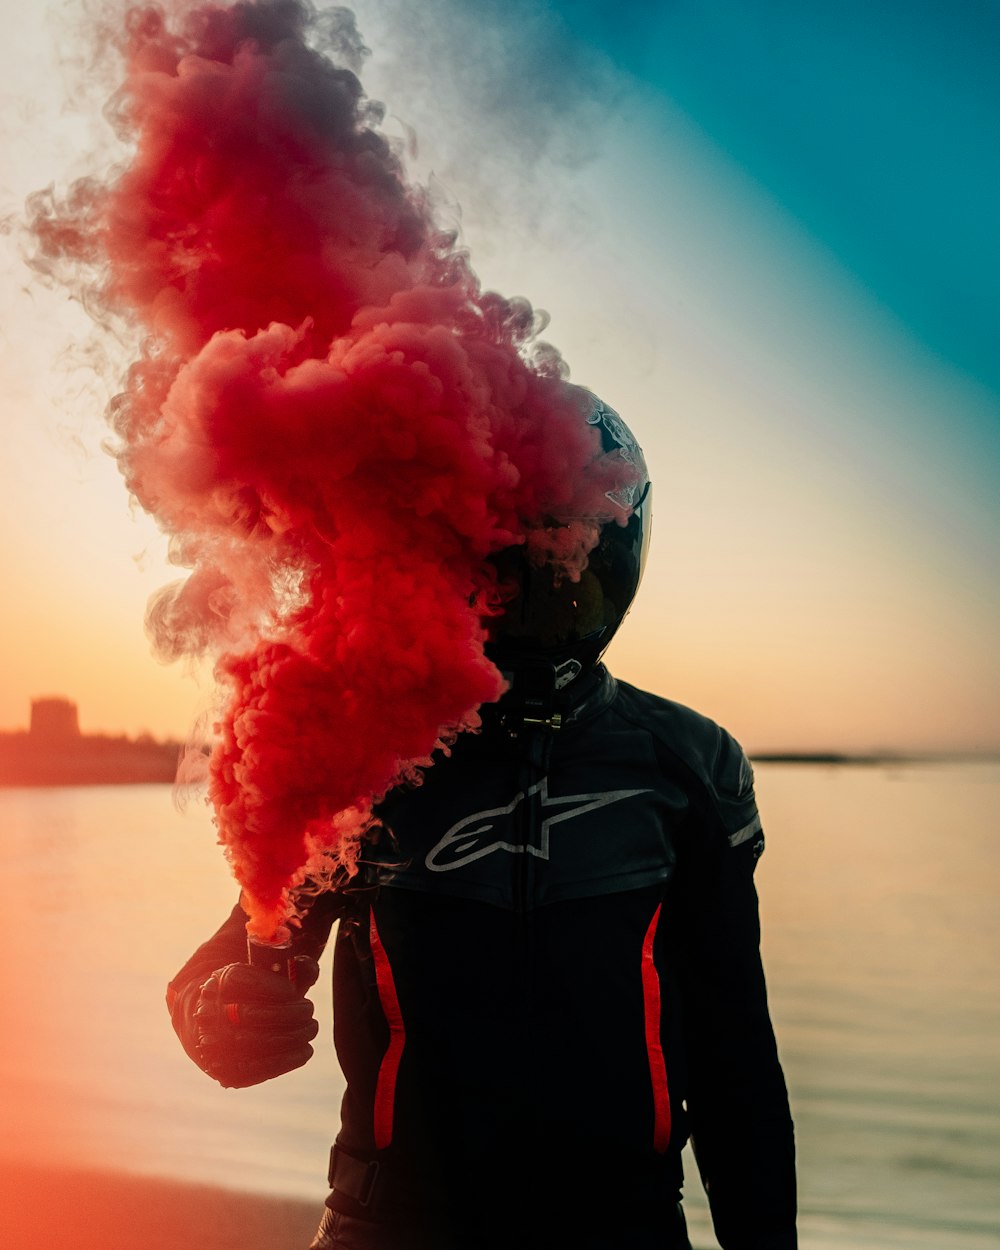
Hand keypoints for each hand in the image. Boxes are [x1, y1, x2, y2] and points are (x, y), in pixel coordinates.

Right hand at [187, 957, 320, 1087]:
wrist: (221, 1027)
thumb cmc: (254, 996)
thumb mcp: (267, 976)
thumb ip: (292, 969)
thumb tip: (310, 969)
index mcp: (217, 984)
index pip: (236, 980)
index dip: (267, 985)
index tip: (292, 990)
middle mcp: (209, 1014)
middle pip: (248, 1013)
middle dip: (287, 1012)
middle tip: (308, 1009)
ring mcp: (215, 1047)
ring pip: (254, 1042)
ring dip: (291, 1036)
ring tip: (311, 1028)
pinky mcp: (227, 1072)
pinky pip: (257, 1069)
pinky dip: (286, 1060)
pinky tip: (305, 1050)